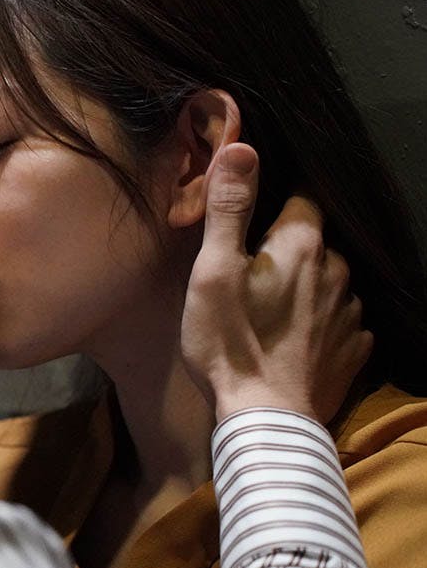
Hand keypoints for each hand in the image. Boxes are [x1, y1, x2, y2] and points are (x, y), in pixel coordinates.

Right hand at [181, 143, 371, 422]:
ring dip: (305, 286)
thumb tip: (242, 146)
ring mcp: (351, 313)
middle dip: (287, 248)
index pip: (302, 198)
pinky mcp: (353, 350)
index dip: (275, 202)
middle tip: (249, 272)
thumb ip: (229, 208)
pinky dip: (319, 322)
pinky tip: (294, 338)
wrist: (266, 421)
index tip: (251, 219)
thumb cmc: (229, 342)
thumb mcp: (213, 271)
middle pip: (314, 242)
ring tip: (269, 310)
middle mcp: (339, 271)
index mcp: (303, 245)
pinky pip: (339, 321)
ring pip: (328, 281)